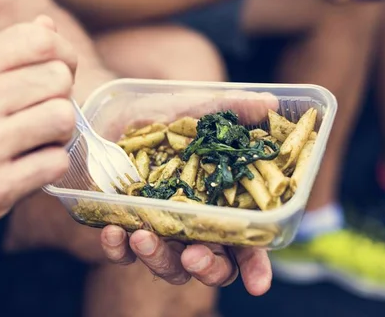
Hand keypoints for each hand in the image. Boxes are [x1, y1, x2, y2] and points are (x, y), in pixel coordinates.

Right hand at [0, 16, 77, 252]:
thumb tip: (46, 26)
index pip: (38, 40)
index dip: (64, 54)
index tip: (61, 71)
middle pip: (57, 79)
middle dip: (60, 95)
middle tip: (44, 111)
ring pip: (62, 118)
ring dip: (59, 131)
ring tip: (39, 138)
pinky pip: (55, 163)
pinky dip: (50, 164)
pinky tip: (30, 165)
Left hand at [95, 90, 276, 293]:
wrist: (117, 115)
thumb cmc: (168, 118)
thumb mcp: (197, 109)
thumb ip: (232, 109)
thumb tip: (269, 101)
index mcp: (222, 205)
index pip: (247, 244)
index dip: (256, 267)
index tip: (258, 284)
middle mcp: (194, 224)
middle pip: (211, 264)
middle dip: (207, 268)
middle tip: (194, 256)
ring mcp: (161, 229)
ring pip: (168, 264)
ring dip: (158, 258)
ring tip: (143, 236)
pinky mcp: (127, 227)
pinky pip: (123, 253)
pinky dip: (118, 249)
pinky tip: (114, 231)